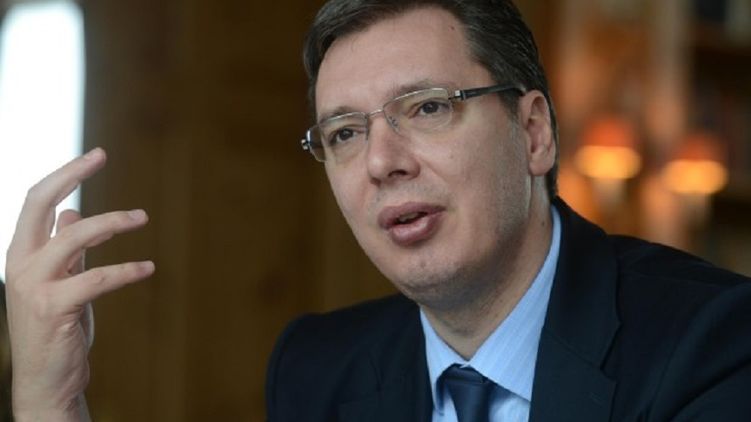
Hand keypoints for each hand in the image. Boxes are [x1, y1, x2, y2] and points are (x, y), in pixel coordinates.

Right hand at [4, 148, 154, 420]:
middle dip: (69, 174)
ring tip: (143, 217)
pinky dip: (126, 270)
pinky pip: (97, 279)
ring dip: (112, 222)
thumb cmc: (56, 329)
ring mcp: (33, 286)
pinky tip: (148, 268)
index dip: (64, 174)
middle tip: (101, 154)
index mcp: (21, 254)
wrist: (46, 382)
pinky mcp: (53, 309)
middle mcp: (21, 264)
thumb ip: (67, 249)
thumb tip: (74, 211)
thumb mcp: (61, 281)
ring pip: (73, 235)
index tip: (96, 154)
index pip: (35, 201)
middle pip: (37, 203)